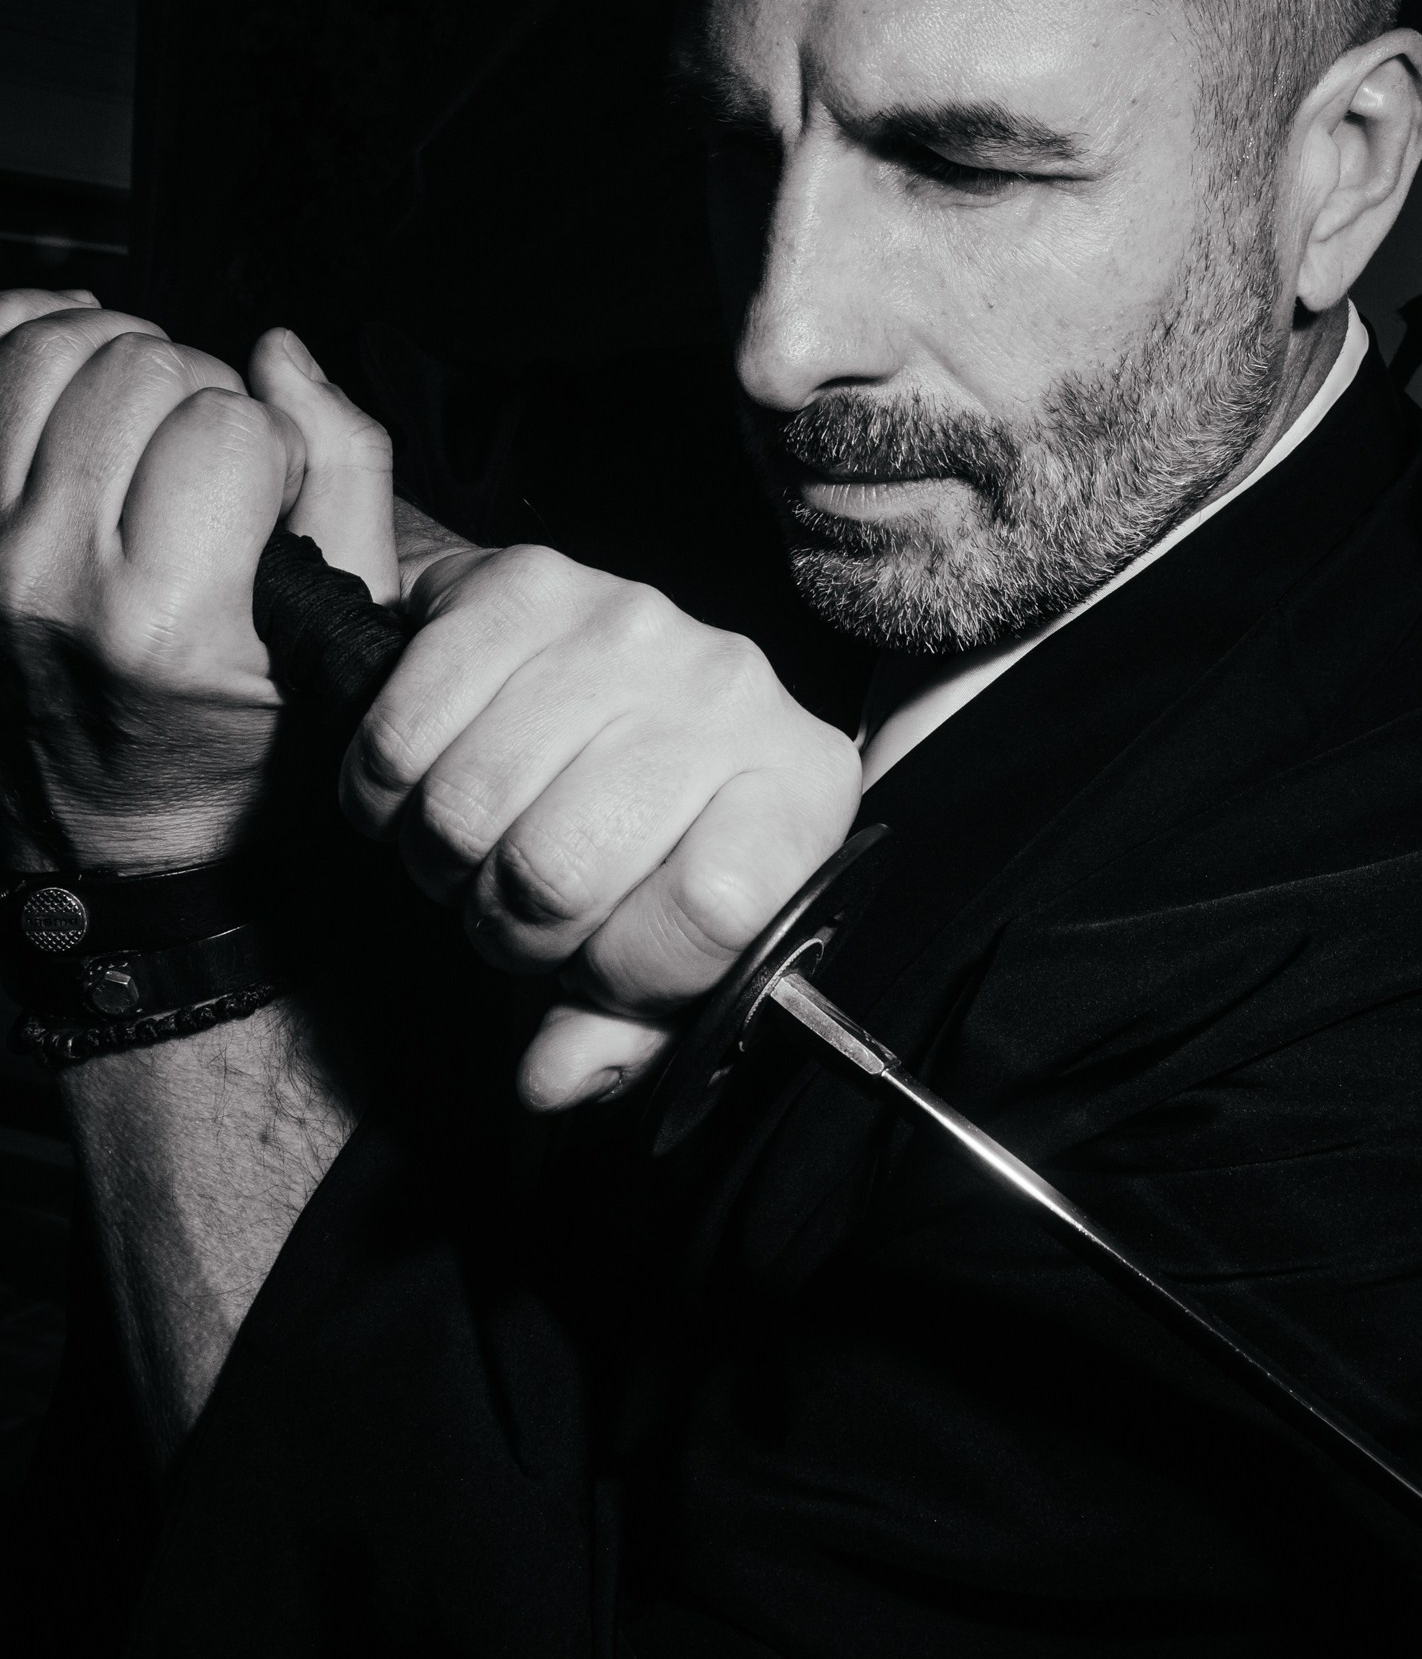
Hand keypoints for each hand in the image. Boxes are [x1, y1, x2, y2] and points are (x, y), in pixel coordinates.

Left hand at [0, 291, 301, 870]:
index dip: (272, 444)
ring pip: (47, 346)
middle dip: (196, 394)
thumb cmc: (232, 753)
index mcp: (160, 620)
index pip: (228, 421)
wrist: (112, 843)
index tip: (268, 498)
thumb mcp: (335, 631)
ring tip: (145, 424)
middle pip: (136, 366)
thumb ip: (344, 473)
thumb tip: (279, 356)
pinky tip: (71, 372)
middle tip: (207, 463)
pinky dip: (26, 336)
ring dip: (114, 361)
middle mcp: (44, 581)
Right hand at [253, 331, 861, 1110]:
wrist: (590, 661)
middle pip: (563, 867)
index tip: (597, 968)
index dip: (630, 971)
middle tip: (509, 907)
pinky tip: (425, 785)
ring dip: (441, 859)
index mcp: (799, 785)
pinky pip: (404, 734)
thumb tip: (558, 1076)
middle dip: (508, 925)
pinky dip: (384, 791)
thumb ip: (626, 1030)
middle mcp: (731, 687)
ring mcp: (630, 622)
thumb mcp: (664, 942)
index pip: (717, 910)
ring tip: (472, 845)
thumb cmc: (637, 821)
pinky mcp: (527, 583)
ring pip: (470, 805)